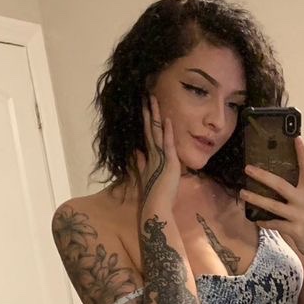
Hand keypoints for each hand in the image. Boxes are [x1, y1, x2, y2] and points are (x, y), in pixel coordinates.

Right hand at [135, 95, 180, 214]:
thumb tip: (136, 152)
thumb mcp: (148, 176)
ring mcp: (159, 157)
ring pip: (156, 132)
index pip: (148, 135)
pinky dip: (167, 131)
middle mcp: (151, 154)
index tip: (145, 109)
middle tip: (145, 96)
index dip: (146, 122)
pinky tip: (167, 119)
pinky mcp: (167, 162)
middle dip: (148, 112)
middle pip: (149, 129)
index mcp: (149, 157)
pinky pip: (167, 143)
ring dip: (155, 115)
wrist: (156, 206)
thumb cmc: (155, 195)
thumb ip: (140, 163)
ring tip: (152, 100)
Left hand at [240, 138, 303, 271]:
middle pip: (281, 185)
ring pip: (273, 205)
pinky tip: (256, 219)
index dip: (302, 153)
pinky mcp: (295, 230)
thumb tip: (276, 182)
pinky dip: (264, 221)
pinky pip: (275, 223)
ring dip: (256, 199)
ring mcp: (300, 216)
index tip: (296, 137)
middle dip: (263, 176)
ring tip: (243, 193)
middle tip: (248, 168)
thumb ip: (297, 193)